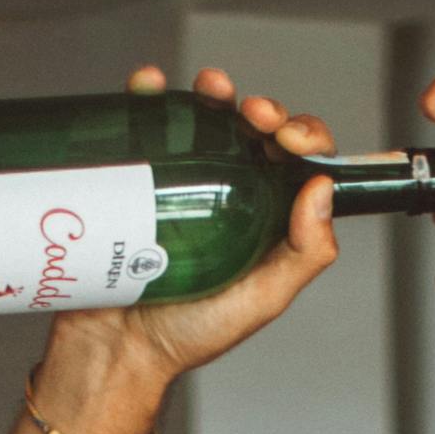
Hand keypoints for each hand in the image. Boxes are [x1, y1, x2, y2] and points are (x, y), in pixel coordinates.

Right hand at [44, 63, 341, 414]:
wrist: (112, 348)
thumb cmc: (186, 335)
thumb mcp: (261, 300)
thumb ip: (304, 254)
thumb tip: (322, 188)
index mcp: (267, 217)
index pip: (298, 164)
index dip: (304, 138)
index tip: (289, 139)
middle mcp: (229, 193)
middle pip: (256, 131)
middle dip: (263, 110)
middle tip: (255, 116)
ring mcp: (181, 180)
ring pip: (207, 118)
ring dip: (214, 91)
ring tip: (212, 89)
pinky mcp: (135, 174)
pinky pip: (144, 125)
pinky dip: (148, 95)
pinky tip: (151, 85)